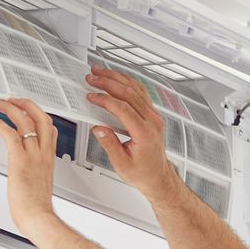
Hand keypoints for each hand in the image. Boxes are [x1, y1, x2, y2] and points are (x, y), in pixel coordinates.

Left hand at [0, 96, 65, 241]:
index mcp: (48, 158)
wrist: (39, 218)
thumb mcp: (40, 185)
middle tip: (12, 99)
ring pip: (25, 120)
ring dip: (9, 107)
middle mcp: (43, 152)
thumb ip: (34, 175)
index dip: (38, 114)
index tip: (26, 109)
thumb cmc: (37, 208)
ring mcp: (33, 155)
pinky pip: (10, 134)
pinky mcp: (20, 160)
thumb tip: (25, 176)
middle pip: (40, 116)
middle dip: (25, 103)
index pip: (49, 127)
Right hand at [85, 68, 175, 199]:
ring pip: (136, 89)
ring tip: (101, 72)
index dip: (105, 100)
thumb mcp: (121, 164)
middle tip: (92, 77)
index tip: (92, 96)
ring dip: (117, 78)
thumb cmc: (142, 172)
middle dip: (108, 82)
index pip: (123, 109)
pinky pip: (141, 92)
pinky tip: (117, 78)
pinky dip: (127, 82)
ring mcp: (154, 116)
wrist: (157, 176)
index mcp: (145, 133)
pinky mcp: (152, 114)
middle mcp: (152, 121)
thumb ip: (109, 144)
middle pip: (130, 94)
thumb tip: (98, 129)